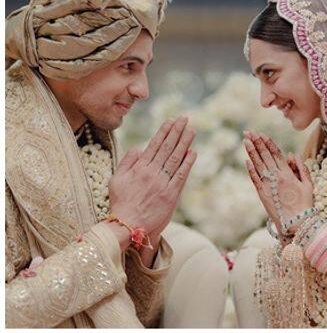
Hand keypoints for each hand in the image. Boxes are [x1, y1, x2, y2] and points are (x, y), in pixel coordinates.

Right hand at [108, 117, 196, 250]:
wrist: (128, 225)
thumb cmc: (121, 203)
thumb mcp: (116, 180)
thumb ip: (127, 162)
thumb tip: (138, 148)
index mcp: (139, 168)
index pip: (154, 145)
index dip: (163, 132)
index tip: (171, 121)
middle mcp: (152, 173)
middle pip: (167, 148)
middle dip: (176, 132)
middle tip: (184, 119)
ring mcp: (162, 183)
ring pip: (175, 158)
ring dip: (184, 143)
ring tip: (191, 130)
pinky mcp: (171, 194)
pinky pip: (181, 175)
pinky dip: (187, 163)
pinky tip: (193, 152)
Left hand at [243, 131, 313, 233]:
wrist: (296, 223)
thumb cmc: (305, 204)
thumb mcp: (308, 185)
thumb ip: (301, 168)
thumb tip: (292, 154)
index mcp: (288, 173)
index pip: (276, 154)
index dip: (268, 143)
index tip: (262, 134)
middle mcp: (277, 177)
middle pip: (265, 156)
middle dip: (257, 143)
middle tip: (249, 132)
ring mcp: (268, 186)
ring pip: (258, 165)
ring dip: (251, 152)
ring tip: (246, 141)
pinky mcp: (262, 195)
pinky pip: (255, 179)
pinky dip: (250, 169)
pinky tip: (246, 160)